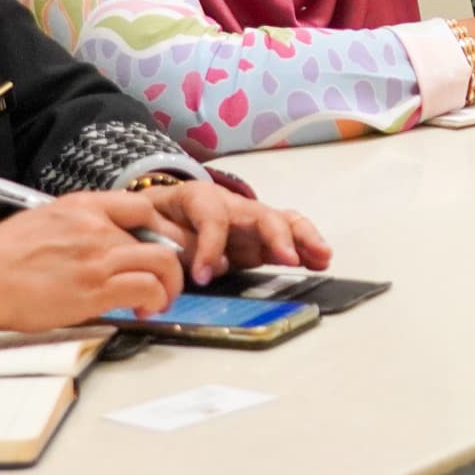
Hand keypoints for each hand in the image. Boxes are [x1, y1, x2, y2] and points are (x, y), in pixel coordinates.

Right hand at [0, 191, 188, 326]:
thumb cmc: (1, 257)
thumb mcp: (45, 222)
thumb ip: (80, 228)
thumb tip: (102, 244)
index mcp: (83, 206)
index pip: (142, 206)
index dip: (162, 228)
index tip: (164, 245)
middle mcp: (96, 227)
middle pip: (160, 236)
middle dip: (173, 261)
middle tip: (168, 278)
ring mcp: (98, 257)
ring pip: (162, 262)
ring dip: (170, 284)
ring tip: (160, 299)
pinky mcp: (95, 289)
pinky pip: (146, 289)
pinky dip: (155, 300)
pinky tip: (144, 310)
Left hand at [142, 180, 332, 286]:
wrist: (160, 211)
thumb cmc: (157, 219)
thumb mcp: (151, 228)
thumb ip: (173, 245)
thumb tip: (203, 267)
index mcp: (199, 198)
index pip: (212, 218)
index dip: (209, 246)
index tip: (202, 276)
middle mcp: (232, 205)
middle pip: (261, 214)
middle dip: (277, 237)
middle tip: (288, 260)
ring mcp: (250, 219)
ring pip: (284, 222)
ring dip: (304, 239)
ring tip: (322, 257)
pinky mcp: (260, 238)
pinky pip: (290, 237)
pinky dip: (306, 248)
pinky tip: (321, 261)